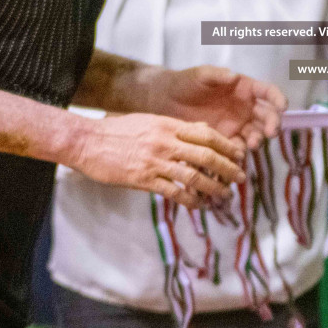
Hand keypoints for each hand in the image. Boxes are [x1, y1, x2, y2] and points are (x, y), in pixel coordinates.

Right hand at [67, 113, 246, 207]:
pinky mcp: (144, 179)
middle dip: (228, 167)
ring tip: (225, 195)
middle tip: (240, 177)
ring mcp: (155, 161)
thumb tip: (197, 135)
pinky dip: (191, 200)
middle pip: (206, 155)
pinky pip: (174, 192)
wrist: (87, 141)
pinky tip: (200, 205)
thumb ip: (172, 128)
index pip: (206, 134)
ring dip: (214, 187)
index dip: (226, 145)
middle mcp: (165, 141)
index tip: (239, 154)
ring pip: (194, 176)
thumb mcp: (148, 121)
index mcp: (167, 124)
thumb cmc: (116, 131)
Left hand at [155, 64, 286, 151]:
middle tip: (270, 132)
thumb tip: (234, 76)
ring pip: (256, 134)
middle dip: (273, 124)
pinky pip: (237, 148)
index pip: (268, 92)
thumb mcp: (199, 75)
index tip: (283, 106)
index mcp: (245, 88)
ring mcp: (237, 126)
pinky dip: (238, 153)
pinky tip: (235, 156)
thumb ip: (216, 74)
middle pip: (267, 116)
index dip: (278, 98)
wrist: (165, 102)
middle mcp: (246, 107)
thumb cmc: (185, 83)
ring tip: (251, 144)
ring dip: (257, 140)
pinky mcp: (225, 140)